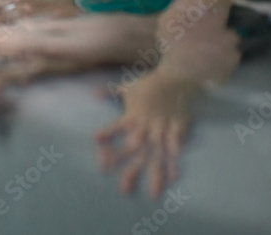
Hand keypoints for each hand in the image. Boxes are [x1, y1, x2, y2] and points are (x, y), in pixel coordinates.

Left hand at [94, 72, 193, 198]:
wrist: (176, 77)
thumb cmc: (149, 84)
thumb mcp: (127, 87)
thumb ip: (109, 93)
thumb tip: (92, 95)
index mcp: (132, 116)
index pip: (117, 127)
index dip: (107, 134)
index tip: (96, 141)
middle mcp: (146, 125)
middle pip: (136, 151)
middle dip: (130, 169)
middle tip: (123, 190)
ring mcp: (162, 128)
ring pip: (157, 154)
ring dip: (155, 173)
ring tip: (152, 193)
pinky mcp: (178, 128)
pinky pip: (176, 147)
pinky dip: (175, 161)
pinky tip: (174, 177)